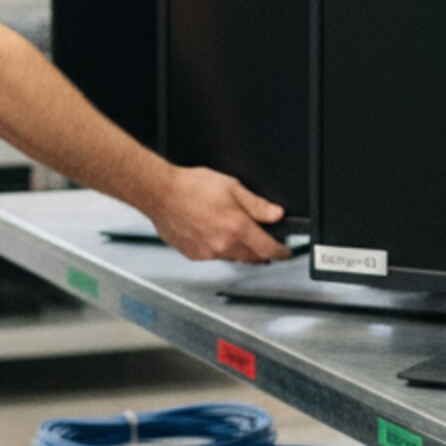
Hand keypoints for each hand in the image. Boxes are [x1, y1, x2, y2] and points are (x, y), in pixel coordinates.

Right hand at [147, 166, 290, 264]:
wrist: (160, 193)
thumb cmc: (191, 187)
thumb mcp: (232, 188)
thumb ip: (257, 205)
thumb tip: (276, 214)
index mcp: (237, 228)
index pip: (268, 249)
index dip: (281, 251)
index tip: (285, 251)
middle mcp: (223, 245)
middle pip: (252, 258)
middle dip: (261, 252)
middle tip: (263, 241)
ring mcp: (207, 253)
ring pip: (233, 258)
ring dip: (239, 249)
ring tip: (233, 231)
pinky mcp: (193, 255)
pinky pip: (213, 256)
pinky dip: (219, 249)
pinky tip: (212, 233)